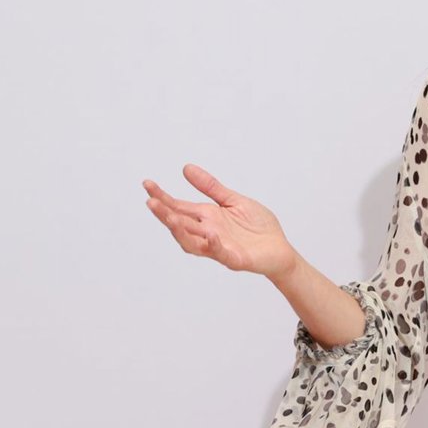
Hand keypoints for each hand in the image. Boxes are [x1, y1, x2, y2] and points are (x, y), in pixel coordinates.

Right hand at [142, 164, 297, 280]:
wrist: (280, 249)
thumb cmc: (258, 227)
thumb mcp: (233, 201)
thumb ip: (211, 187)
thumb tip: (186, 168)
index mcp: (207, 217)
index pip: (179, 207)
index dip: (163, 197)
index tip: (147, 184)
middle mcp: (208, 232)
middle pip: (180, 224)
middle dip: (164, 214)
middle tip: (151, 201)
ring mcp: (220, 247)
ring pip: (192, 242)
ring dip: (180, 231)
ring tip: (169, 217)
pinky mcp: (235, 259)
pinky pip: (222, 254)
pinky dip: (215, 245)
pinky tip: (210, 234)